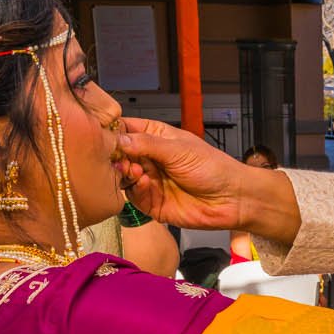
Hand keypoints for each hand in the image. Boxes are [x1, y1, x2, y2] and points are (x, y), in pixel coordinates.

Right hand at [115, 119, 259, 230]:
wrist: (232, 198)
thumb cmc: (213, 168)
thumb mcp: (178, 149)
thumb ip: (146, 144)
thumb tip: (118, 139)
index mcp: (156, 137)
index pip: (126, 129)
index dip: (112, 130)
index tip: (101, 133)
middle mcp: (150, 159)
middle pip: (119, 155)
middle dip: (115, 156)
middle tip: (116, 157)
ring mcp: (150, 181)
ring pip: (123, 177)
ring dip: (124, 173)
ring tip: (133, 170)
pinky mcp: (153, 204)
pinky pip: (135, 197)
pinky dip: (135, 190)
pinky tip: (143, 182)